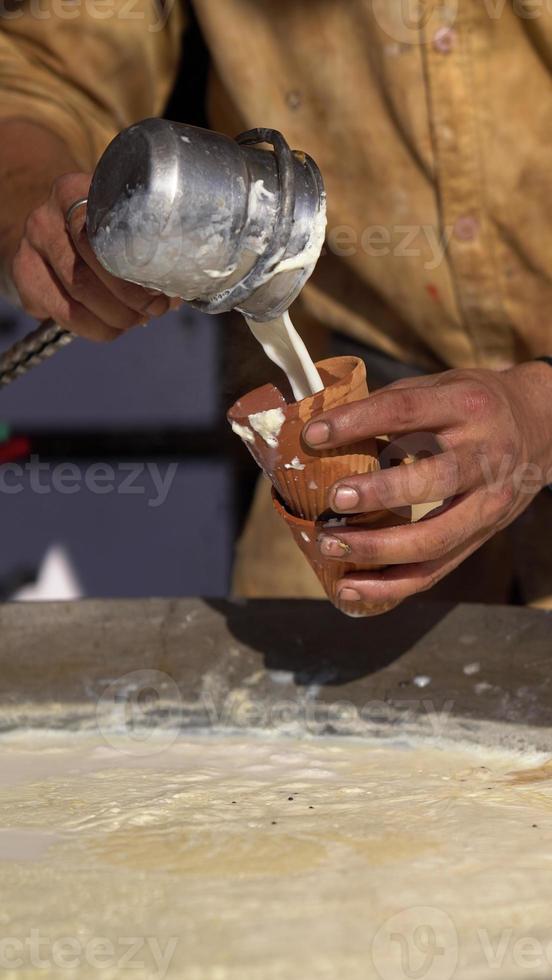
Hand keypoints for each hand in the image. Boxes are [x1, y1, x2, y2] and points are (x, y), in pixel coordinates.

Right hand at [11, 172, 179, 340]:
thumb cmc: (97, 228)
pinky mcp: (23, 276)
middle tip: (153, 311)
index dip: (136, 274)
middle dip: (129, 301)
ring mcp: (31, 247)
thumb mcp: (116, 219)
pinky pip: (62, 314)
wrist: (49, 227)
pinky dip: (93, 327)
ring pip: (76, 296)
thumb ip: (144, 242)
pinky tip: (109, 325)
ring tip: (135, 320)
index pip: (105, 236)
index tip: (161, 293)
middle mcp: (47, 217)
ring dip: (114, 318)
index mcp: (76, 193)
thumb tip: (179, 289)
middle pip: (87, 272)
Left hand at [303, 363, 551, 611]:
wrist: (541, 430)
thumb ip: (390, 404)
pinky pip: (435, 570)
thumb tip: (320, 427)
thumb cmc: (473, 407)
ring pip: (435, 537)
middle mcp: (485, 454)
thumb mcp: (441, 387)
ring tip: (330, 544)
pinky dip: (389, 585)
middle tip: (335, 499)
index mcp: (467, 406)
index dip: (358, 422)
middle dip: (380, 494)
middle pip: (434, 480)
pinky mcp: (481, 537)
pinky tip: (349, 587)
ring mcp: (488, 502)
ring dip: (377, 548)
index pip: (407, 411)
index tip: (313, 434)